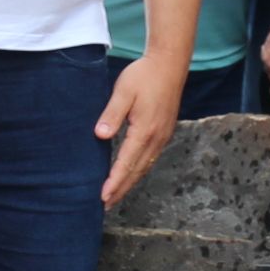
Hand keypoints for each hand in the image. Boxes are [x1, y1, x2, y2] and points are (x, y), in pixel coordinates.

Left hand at [96, 53, 184, 204]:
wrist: (169, 65)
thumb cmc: (144, 75)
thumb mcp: (123, 91)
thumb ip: (112, 115)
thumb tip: (100, 136)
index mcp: (145, 130)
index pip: (126, 163)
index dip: (115, 182)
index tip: (103, 196)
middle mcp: (156, 138)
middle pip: (137, 171)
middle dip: (121, 189)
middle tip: (105, 205)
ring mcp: (162, 137)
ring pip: (144, 167)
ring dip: (130, 183)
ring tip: (115, 196)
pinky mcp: (163, 133)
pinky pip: (150, 158)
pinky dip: (138, 171)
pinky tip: (130, 175)